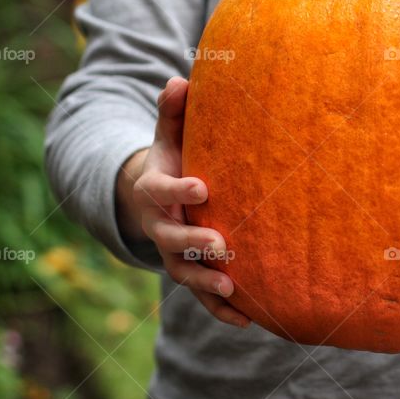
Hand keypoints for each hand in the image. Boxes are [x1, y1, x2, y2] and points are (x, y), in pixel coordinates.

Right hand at [115, 77, 250, 326]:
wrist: (151, 198)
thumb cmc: (172, 159)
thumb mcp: (168, 134)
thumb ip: (173, 112)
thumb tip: (180, 80)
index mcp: (153, 191)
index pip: (160, 191)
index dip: (178, 190)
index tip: (202, 187)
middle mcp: (159, 227)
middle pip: (172, 240)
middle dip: (194, 243)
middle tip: (221, 245)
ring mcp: (172, 254)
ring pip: (184, 273)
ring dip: (206, 283)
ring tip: (231, 286)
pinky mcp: (189, 272)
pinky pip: (202, 296)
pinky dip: (222, 309)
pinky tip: (248, 318)